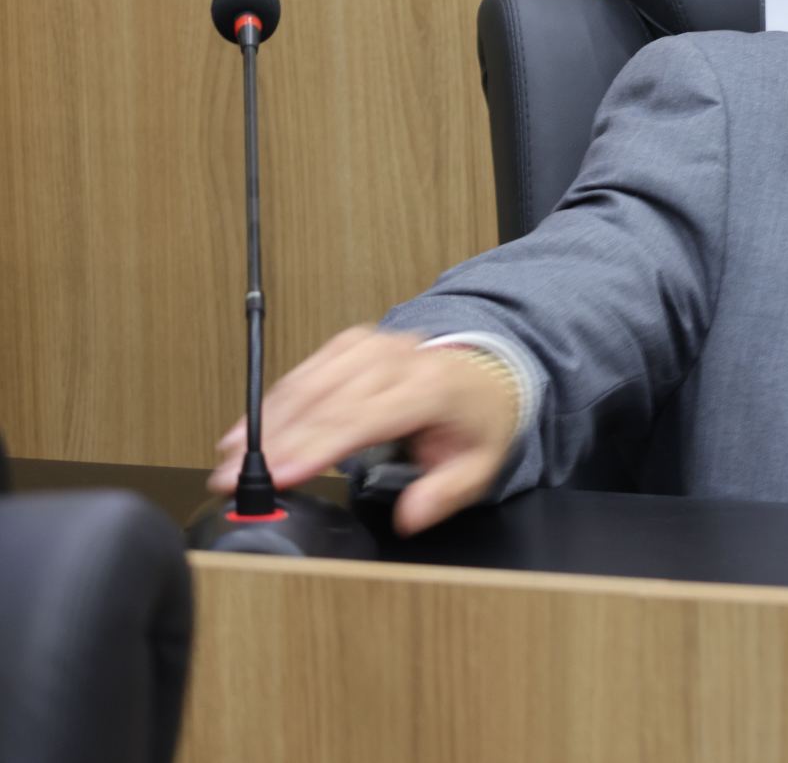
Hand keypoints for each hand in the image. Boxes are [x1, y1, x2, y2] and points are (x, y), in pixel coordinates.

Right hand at [210, 326, 522, 536]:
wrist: (486, 374)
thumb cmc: (476, 417)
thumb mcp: (479, 464)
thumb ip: (445, 492)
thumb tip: (412, 515)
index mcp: (430, 388)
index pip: (362, 418)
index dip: (315, 446)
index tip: (281, 474)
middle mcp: (399, 360)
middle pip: (325, 401)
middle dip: (274, 442)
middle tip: (235, 478)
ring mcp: (375, 347)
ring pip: (309, 381)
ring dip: (265, 419)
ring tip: (230, 456)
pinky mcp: (355, 343)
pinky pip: (308, 367)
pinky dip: (275, 398)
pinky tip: (250, 424)